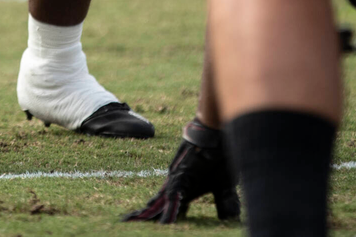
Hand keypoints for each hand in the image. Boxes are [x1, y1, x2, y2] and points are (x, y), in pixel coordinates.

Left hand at [123, 120, 239, 223]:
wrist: (215, 133)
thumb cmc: (220, 156)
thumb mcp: (224, 185)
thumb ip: (225, 202)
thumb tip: (231, 218)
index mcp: (183, 187)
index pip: (170, 207)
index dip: (161, 217)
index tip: (147, 222)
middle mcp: (176, 184)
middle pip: (157, 205)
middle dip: (144, 215)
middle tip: (125, 221)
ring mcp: (177, 180)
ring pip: (160, 202)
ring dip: (149, 215)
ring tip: (132, 222)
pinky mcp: (182, 176)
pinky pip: (174, 197)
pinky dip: (170, 210)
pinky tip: (164, 222)